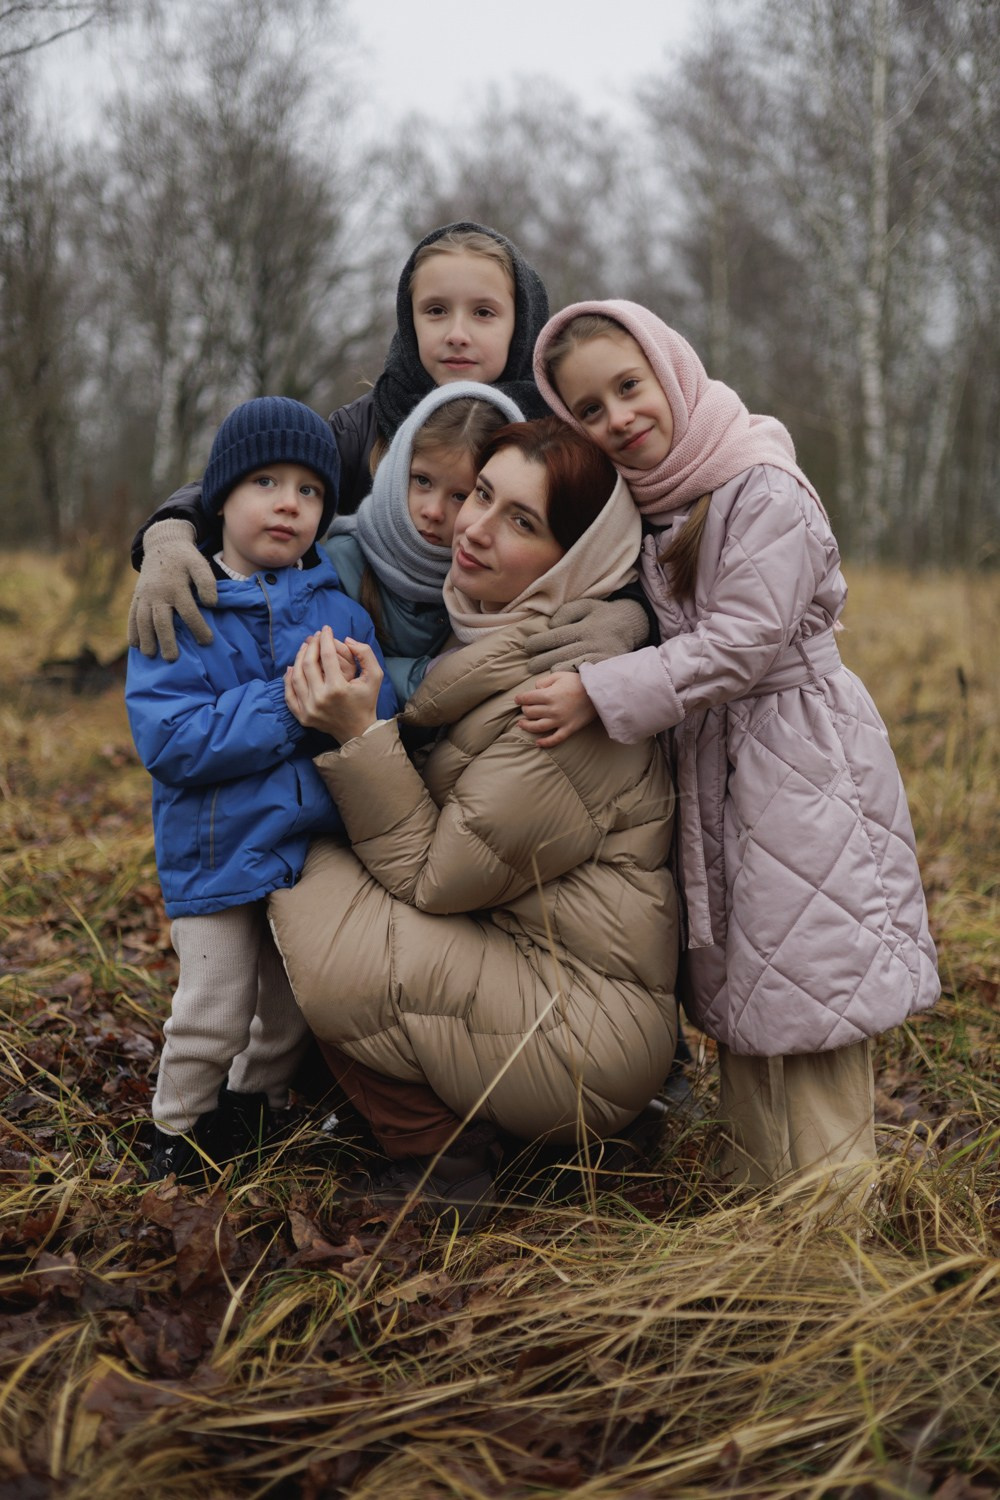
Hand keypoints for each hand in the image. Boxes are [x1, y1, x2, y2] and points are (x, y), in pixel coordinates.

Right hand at [127, 519, 217, 661]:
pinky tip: (135, 646)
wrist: (162, 544)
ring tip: (151, 656)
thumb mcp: (199, 564)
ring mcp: (144, 595)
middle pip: (161, 620)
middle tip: (172, 659)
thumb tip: (212, 604)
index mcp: (176, 586)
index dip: (198, 628)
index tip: (207, 642)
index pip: (188, 611)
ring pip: (142, 620)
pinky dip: (132, 631)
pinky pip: (132, 616)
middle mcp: (158, 593)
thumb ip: (207, 582)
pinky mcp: (137, 597)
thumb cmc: (185, 558)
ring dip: (146, 639)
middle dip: (166, 640)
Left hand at [285, 626, 384, 741]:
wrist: (358, 731)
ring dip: (299, 658)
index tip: (326, 629)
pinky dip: (288, 679)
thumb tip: (347, 639)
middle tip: (315, 636)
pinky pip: (289, 694)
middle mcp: (320, 699)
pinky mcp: (302, 716)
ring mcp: (309, 709)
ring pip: (296, 676)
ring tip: (305, 647)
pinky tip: (292, 667)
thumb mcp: (375, 676)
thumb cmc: (366, 701)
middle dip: (311, 645)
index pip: (326, 656)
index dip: (325, 639)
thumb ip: (365, 654)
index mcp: (338, 688)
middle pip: (308, 664)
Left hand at [515, 672, 597, 746]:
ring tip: (521, 724)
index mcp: (549, 695)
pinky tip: (538, 743)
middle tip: (525, 708)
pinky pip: (555, 739)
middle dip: (524, 710)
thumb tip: (535, 689)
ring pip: (537, 727)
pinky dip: (545, 743)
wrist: (598, 693)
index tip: (518, 699)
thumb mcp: (560, 675)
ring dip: (526, 726)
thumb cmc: (578, 682)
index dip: (519, 698)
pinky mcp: (569, 729)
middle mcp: (552, 709)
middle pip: (530, 712)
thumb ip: (544, 681)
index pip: (527, 698)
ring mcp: (560, 721)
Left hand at [523, 597, 648, 675]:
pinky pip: (586, 674)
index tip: (528, 646)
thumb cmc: (602, 614)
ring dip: (553, 671)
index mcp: (585, 626)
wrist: (631, 624)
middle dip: (542, 660)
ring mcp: (599, 655)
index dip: (540, 641)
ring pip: (572, 665)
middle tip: (529, 666)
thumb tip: (551, 626)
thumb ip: (567, 612)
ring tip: (539, 676)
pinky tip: (560, 681)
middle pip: (562, 653)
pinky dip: (572, 677)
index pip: (557, 635)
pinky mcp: (605, 665)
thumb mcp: (586, 605)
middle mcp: (592, 642)